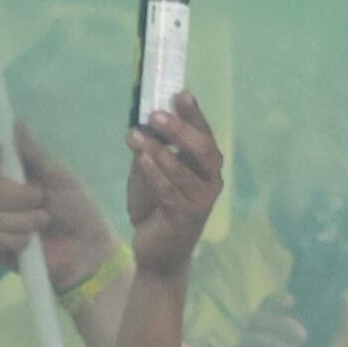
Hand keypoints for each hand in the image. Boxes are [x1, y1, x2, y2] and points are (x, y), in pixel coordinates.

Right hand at [0, 126, 118, 293]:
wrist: (87, 249)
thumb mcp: (62, 177)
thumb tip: (17, 124)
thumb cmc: (78, 208)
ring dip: (20, 220)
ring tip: (43, 222)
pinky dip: (12, 240)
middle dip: (12, 196)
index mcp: (12, 168)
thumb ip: (37, 154)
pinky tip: (30, 243)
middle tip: (40, 200)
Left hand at [123, 98, 225, 278]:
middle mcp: (211, 182)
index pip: (205, 135)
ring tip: (136, 136)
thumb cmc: (157, 208)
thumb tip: (140, 125)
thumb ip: (151, 152)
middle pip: (205, 150)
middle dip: (181, 129)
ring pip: (182, 170)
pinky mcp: (185, 218)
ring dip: (158, 151)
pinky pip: (169, 190)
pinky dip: (154, 173)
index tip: (181, 93)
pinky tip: (141, 159)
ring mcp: (201, 201)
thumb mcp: (151, 175)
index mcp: (207, 167)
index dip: (195, 114)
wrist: (159, 253)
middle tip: (156, 115)